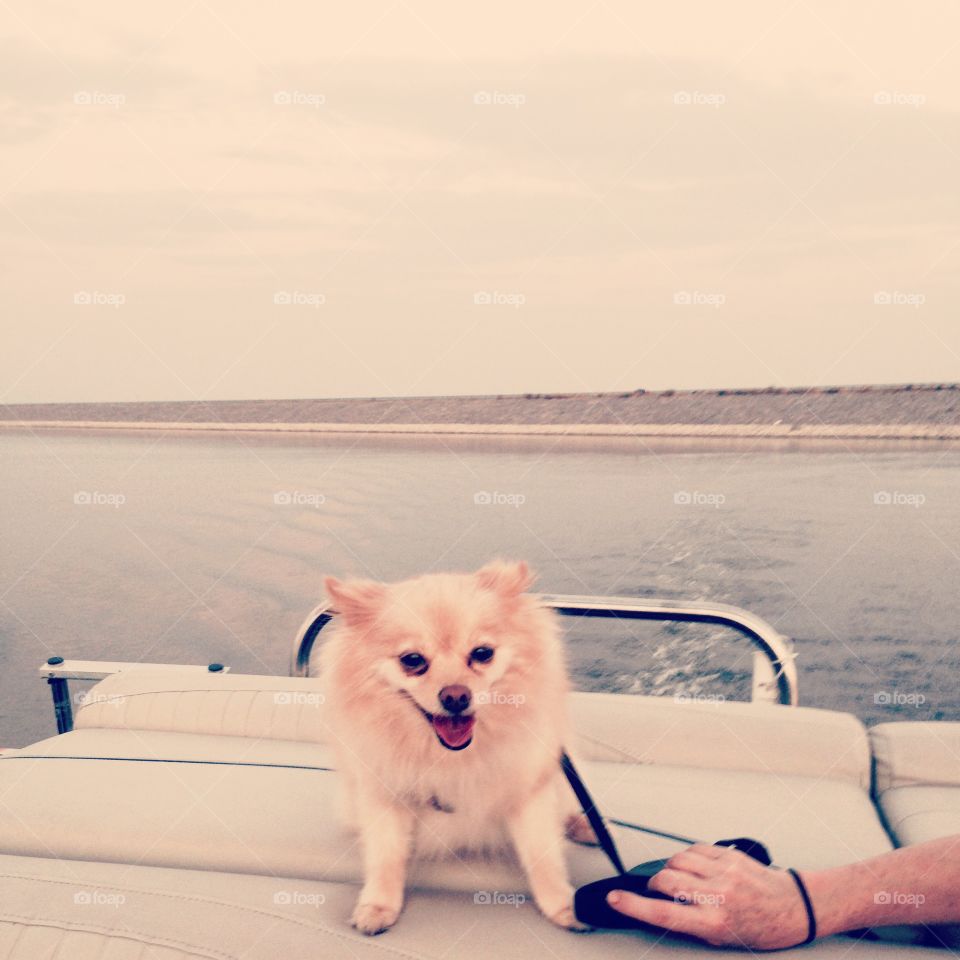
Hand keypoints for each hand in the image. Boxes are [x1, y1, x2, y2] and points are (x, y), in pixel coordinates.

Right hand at [606, 844, 810, 948]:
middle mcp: (717, 895)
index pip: (664, 913)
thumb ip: (691, 923)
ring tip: (680, 879)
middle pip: (665, 880)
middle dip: (653, 884)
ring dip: (670, 869)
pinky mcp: (729, 855)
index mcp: (714, 922)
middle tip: (656, 891)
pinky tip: (695, 867)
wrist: (794, 907)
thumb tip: (659, 908)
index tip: (614, 899)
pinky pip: (694, 849)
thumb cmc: (760, 928)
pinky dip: (687, 857)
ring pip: (677, 860)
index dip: (634, 906)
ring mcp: (724, 872)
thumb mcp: (723, 938)